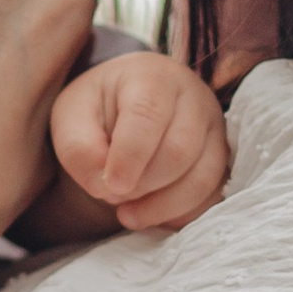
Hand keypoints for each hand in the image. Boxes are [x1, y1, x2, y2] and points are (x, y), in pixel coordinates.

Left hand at [48, 54, 229, 232]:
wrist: (125, 106)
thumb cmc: (97, 109)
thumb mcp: (71, 119)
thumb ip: (79, 150)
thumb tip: (106, 186)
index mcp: (152, 77)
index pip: (148, 115)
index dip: (129, 157)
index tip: (108, 186)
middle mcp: (194, 97)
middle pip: (179, 151)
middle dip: (142, 184)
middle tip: (113, 193)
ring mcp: (215, 129)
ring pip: (202, 178)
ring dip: (162, 206)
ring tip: (127, 213)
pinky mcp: (222, 159)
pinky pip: (212, 197)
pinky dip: (180, 214)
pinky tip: (152, 214)